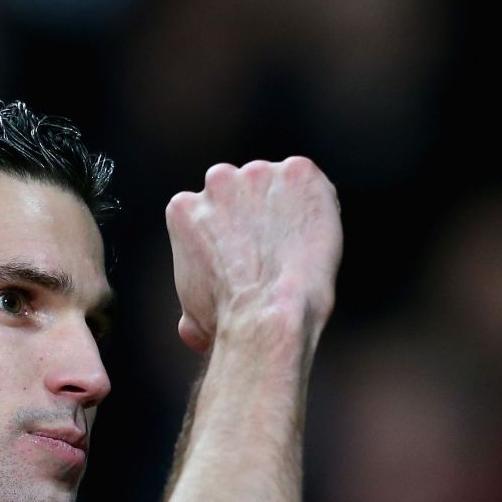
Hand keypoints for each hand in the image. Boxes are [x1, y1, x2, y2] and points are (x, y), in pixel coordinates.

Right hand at [165, 157, 341, 352]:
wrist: (267, 315)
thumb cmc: (229, 321)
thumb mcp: (195, 313)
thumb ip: (190, 305)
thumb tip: (188, 329)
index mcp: (184, 207)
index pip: (210, 209)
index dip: (231, 234)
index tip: (245, 256)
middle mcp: (217, 181)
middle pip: (242, 188)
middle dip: (256, 213)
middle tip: (273, 250)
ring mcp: (259, 173)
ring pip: (279, 185)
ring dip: (287, 209)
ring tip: (297, 248)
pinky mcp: (298, 173)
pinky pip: (312, 185)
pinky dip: (318, 205)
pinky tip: (315, 237)